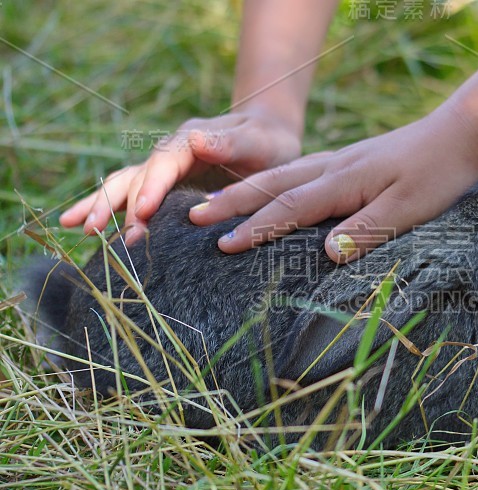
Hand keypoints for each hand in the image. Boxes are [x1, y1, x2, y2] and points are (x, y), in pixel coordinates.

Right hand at [59, 110, 300, 243]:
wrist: (270, 138)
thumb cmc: (268, 141)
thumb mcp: (257, 140)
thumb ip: (229, 143)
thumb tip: (197, 140)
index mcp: (190, 141)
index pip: (164, 164)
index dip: (151, 188)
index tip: (142, 212)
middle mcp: (170, 154)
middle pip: (135, 176)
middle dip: (114, 203)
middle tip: (96, 230)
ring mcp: (164, 172)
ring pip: (124, 186)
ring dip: (101, 206)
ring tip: (75, 228)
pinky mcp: (165, 188)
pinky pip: (132, 198)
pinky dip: (108, 210)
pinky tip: (83, 228)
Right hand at [188, 105, 477, 262]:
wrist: (462, 132)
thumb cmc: (439, 173)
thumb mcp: (409, 208)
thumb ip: (367, 230)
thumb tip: (324, 254)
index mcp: (344, 181)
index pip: (290, 209)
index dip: (256, 229)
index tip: (223, 247)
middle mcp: (334, 167)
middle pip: (273, 186)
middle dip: (233, 204)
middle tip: (195, 219)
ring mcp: (340, 161)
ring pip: (283, 176)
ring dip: (247, 191)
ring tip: (215, 204)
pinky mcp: (350, 162)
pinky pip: (300, 173)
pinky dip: (274, 184)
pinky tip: (269, 190)